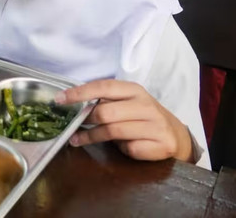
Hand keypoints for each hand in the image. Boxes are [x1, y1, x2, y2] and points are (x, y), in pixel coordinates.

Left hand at [56, 80, 193, 162]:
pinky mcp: (160, 144)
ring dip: (91, 137)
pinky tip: (117, 148)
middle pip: (106, 112)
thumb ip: (105, 102)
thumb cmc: (142, 117)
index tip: (60, 99)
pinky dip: (119, 149)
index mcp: (134, 90)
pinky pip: (129, 147)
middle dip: (85, 119)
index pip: (104, 87)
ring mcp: (155, 125)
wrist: (175, 135)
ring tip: (77, 139)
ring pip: (113, 131)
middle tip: (72, 125)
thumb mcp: (126, 103)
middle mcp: (146, 105)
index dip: (80, 93)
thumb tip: (73, 104)